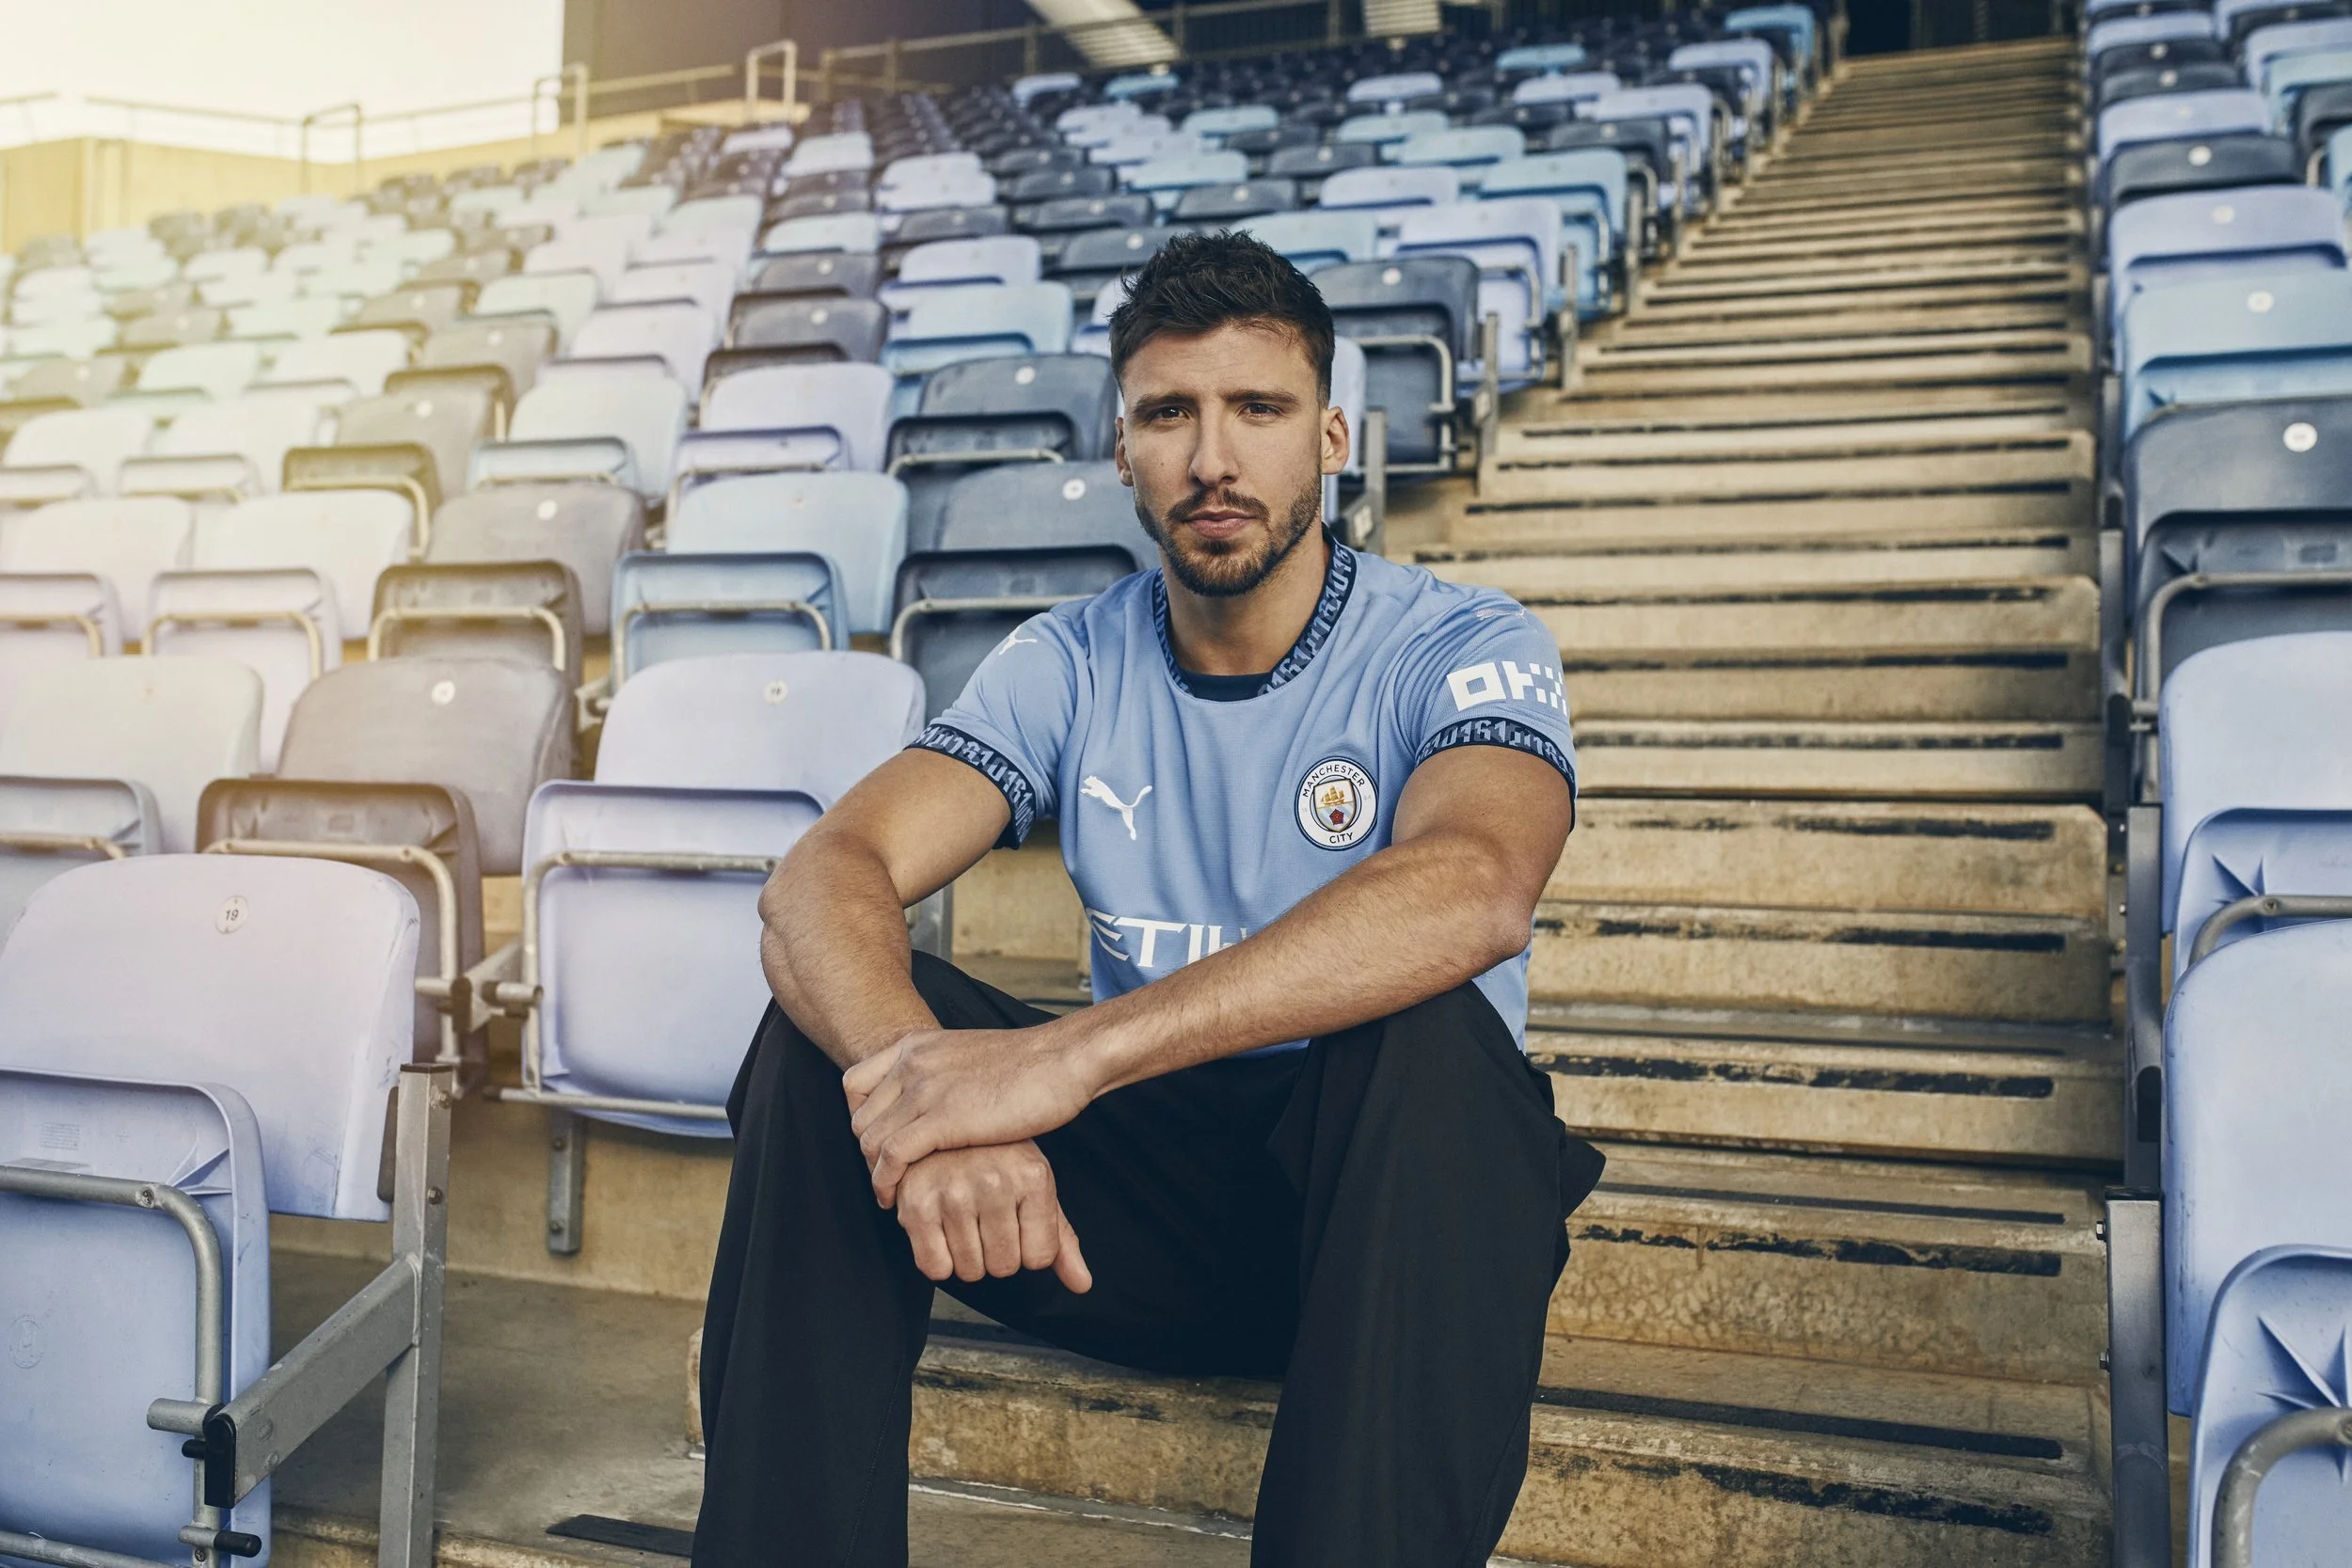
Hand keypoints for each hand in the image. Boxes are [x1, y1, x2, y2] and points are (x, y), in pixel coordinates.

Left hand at [845, 1024, 1097, 1204]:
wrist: (1065, 1059)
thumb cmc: (1031, 1066)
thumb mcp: (969, 1057)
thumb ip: (943, 1073)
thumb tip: (936, 1097)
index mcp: (918, 1044)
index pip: (855, 1084)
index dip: (861, 1119)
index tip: (880, 1143)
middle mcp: (913, 1063)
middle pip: (860, 1117)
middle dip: (869, 1152)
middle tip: (889, 1176)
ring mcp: (926, 1088)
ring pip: (870, 1140)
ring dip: (875, 1172)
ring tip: (890, 1193)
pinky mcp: (943, 1118)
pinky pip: (892, 1156)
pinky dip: (885, 1182)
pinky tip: (895, 1199)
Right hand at [894, 1141, 1090, 1292]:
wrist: (941, 1127)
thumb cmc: (995, 1159)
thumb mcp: (1035, 1188)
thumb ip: (1061, 1240)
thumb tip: (1082, 1285)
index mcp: (1032, 1176)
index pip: (1039, 1258)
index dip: (1027, 1249)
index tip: (1015, 1222)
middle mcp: (995, 1182)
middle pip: (1004, 1267)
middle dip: (996, 1254)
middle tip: (985, 1220)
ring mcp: (954, 1192)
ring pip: (970, 1271)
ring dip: (967, 1257)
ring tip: (963, 1220)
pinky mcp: (916, 1204)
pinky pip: (935, 1268)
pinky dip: (938, 1260)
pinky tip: (941, 1230)